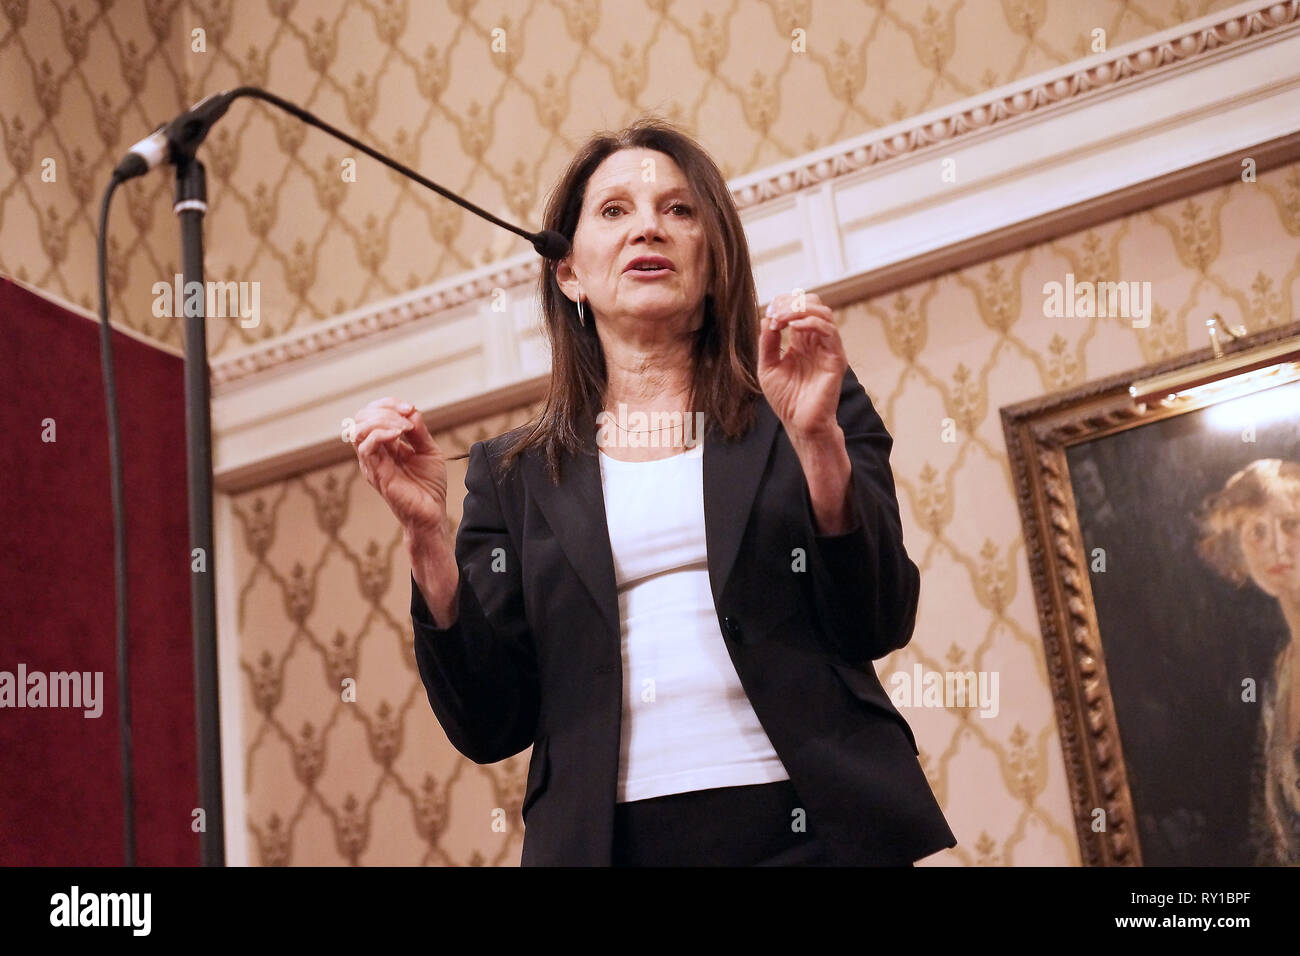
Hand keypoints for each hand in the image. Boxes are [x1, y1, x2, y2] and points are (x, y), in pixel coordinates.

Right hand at [352, 397, 448, 540]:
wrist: (433, 513)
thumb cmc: (429, 485)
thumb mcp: (429, 450)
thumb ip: (419, 431)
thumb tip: (411, 411)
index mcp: (385, 444)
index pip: (373, 414)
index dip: (389, 404)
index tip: (410, 408)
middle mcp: (374, 452)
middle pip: (361, 418)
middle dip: (384, 409)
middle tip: (407, 416)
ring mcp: (372, 463)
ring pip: (359, 429)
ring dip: (383, 420)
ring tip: (404, 428)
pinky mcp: (375, 474)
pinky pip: (366, 447)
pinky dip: (381, 434)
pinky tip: (399, 436)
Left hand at [758, 291, 846, 438]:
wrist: (800, 423)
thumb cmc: (786, 399)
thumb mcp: (768, 367)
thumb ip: (767, 342)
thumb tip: (767, 317)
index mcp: (802, 341)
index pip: (799, 309)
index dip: (784, 304)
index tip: (769, 312)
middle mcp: (817, 341)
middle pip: (814, 304)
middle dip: (792, 302)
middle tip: (775, 313)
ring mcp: (828, 348)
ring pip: (823, 313)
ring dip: (800, 310)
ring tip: (781, 319)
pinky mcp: (836, 358)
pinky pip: (829, 331)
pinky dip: (811, 323)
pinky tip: (793, 328)